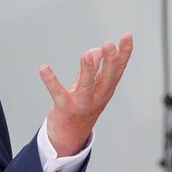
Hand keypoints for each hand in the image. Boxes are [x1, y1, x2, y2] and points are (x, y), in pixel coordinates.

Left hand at [39, 33, 132, 156]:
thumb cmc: (81, 107)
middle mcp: (97, 96)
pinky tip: (44, 68)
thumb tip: (96, 50)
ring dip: (88, 71)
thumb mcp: (90, 86)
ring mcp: (82, 103)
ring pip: (87, 86)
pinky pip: (57, 93)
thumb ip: (92, 69)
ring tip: (86, 55)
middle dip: (110, 61)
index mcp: (105, 88)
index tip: (127, 36)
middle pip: (108, 77)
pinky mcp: (65, 108)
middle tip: (109, 45)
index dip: (124, 53)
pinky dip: (50, 81)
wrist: (70, 135)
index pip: (118, 68)